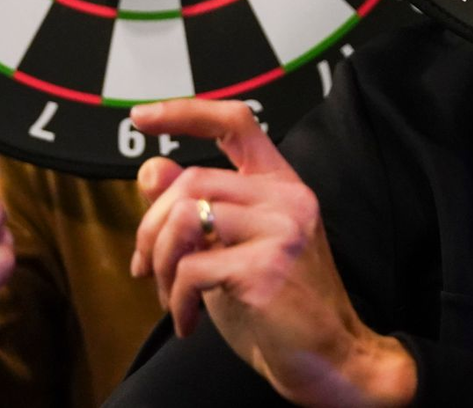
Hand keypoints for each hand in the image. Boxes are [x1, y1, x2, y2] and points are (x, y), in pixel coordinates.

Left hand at [129, 99, 415, 407]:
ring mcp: (280, 229)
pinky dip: (175, 300)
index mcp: (280, 184)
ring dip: (160, 264)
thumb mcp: (231, 249)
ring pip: (185, 218)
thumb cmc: (280, 307)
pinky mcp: (266, 267)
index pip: (235, 122)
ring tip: (170, 296)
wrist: (330, 359)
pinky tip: (188, 321)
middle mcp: (286, 196)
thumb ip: (196, 207)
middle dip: (151, 227)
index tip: (142, 117)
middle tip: (146, 267)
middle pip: (193, 178)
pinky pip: (191, 269)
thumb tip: (150, 168)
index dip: (186, 113)